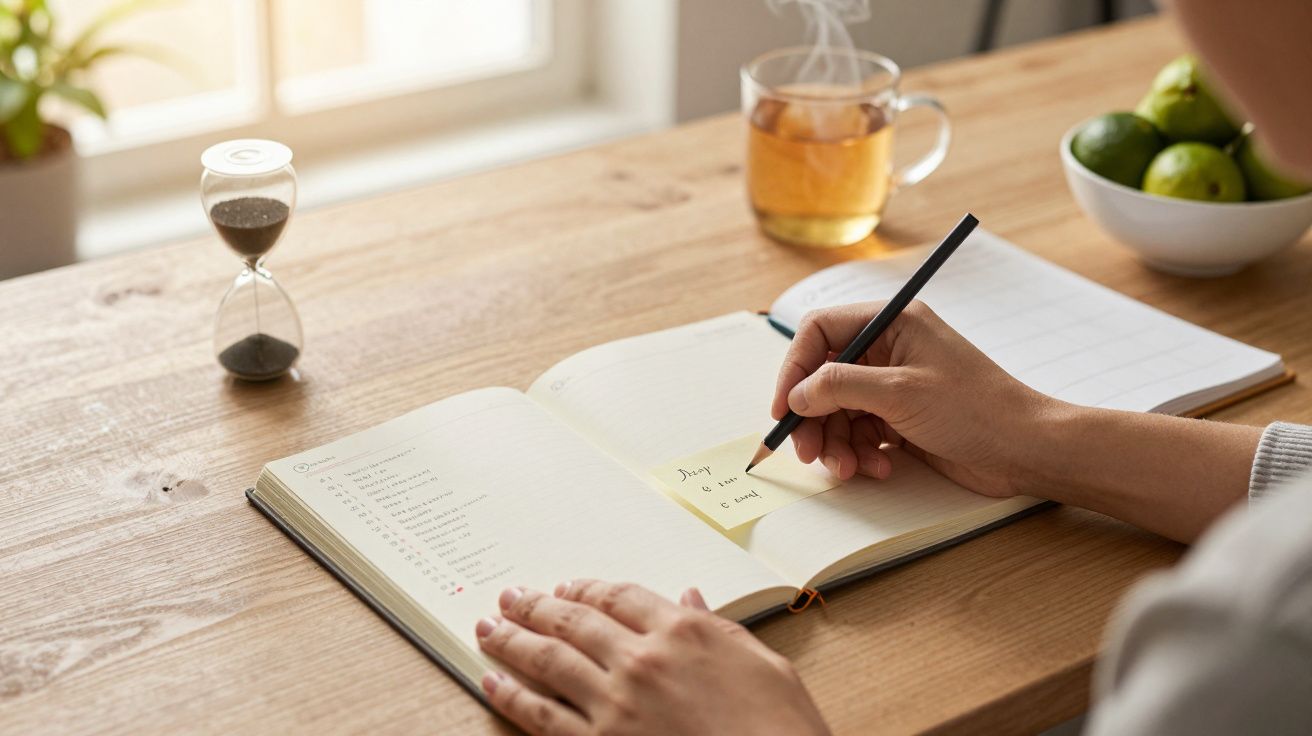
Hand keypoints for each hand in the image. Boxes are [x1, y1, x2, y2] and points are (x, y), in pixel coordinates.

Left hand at [474, 580, 829, 735]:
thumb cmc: (783, 730)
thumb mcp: (766, 665)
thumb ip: (720, 629)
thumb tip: (691, 598)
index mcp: (685, 631)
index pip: (621, 596)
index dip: (588, 589)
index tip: (569, 587)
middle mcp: (643, 659)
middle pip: (575, 621)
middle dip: (537, 606)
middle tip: (512, 596)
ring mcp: (617, 704)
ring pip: (550, 660)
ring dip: (513, 640)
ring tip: (489, 628)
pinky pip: (543, 715)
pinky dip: (512, 696)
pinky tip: (493, 683)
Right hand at [771, 301, 1062, 496]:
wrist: (1026, 450)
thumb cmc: (976, 410)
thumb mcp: (900, 392)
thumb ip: (840, 386)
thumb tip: (797, 395)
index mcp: (892, 323)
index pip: (820, 332)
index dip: (795, 368)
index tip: (784, 407)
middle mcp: (889, 349)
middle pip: (824, 377)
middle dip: (814, 417)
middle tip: (809, 452)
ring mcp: (894, 385)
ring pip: (838, 410)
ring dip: (836, 443)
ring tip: (849, 469)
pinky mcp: (901, 418)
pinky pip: (859, 432)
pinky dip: (860, 453)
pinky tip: (879, 467)